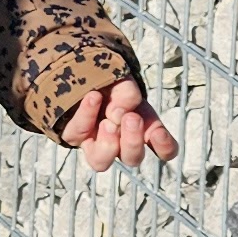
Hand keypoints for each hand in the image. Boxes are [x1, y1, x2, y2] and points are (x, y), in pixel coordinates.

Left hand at [62, 78, 176, 170]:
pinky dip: (86, 115)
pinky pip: (77, 133)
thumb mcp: (126, 85)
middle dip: (133, 141)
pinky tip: (93, 98)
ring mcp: (95, 144)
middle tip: (132, 118)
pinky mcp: (73, 136)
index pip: (164, 150)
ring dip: (108, 142)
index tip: (158, 133)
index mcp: (144, 131)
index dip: (164, 147)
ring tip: (109, 122)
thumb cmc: (112, 84)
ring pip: (100, 161)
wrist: (84, 74)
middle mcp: (121, 145)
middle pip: (132, 158)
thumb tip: (118, 114)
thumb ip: (128, 96)